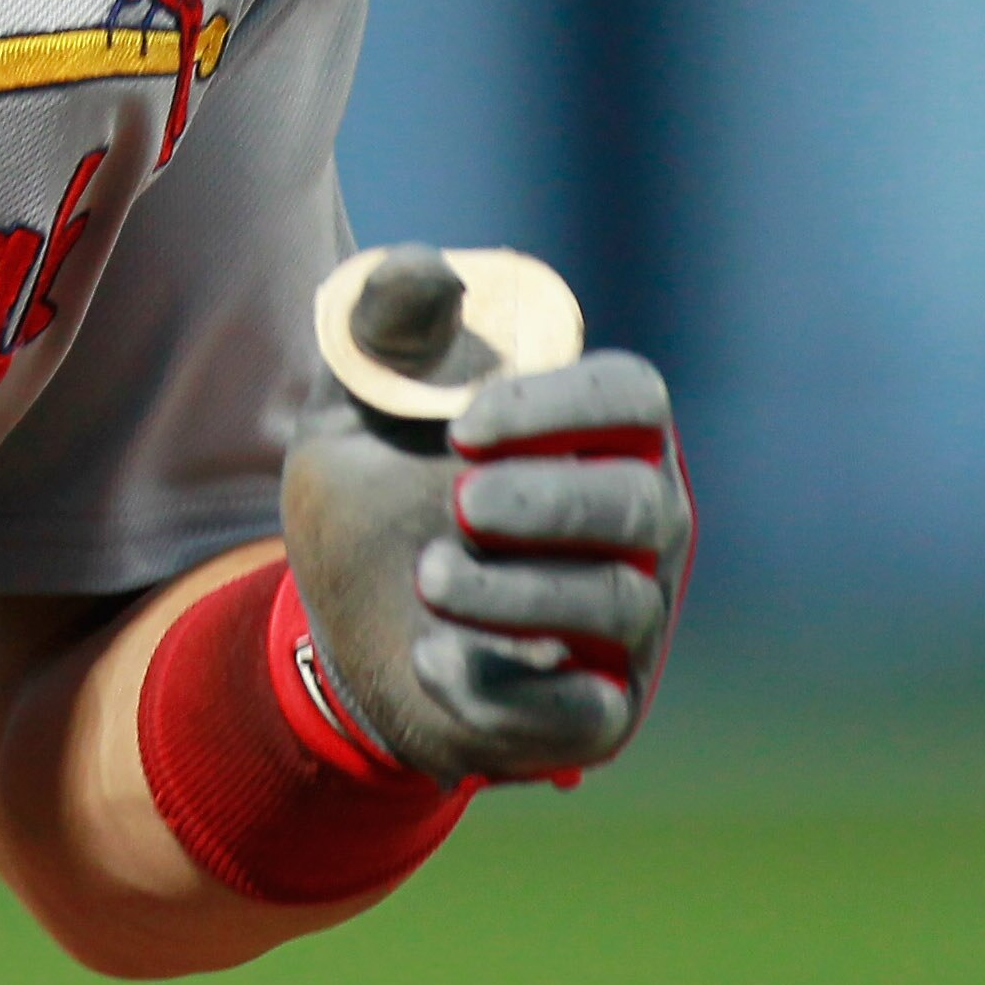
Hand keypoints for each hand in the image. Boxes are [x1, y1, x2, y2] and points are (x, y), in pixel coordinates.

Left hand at [274, 244, 690, 780]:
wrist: (340, 625)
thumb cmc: (372, 492)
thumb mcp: (355, 404)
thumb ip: (382, 329)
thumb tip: (432, 270)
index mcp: (595, 434)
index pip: (633, 398)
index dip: (561, 406)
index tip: (463, 427)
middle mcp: (638, 526)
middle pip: (644, 502)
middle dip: (552, 502)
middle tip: (457, 503)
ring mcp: (629, 624)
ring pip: (617, 604)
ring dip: (515, 592)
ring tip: (427, 577)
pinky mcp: (596, 714)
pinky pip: (585, 710)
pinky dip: (506, 686)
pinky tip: (429, 657)